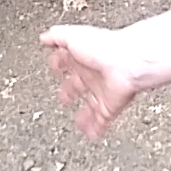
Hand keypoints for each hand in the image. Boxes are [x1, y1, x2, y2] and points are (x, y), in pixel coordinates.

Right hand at [41, 25, 137, 139]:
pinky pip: (101, 121)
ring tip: (76, 122)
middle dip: (69, 91)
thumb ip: (57, 36)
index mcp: (82, 56)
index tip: (53, 67)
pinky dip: (95, 130)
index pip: (67, 61)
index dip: (59, 64)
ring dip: (83, 115)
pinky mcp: (109, 106)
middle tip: (62, 97)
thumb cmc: (102, 47)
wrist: (127, 63)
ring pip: (90, 106)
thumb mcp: (72, 36)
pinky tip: (90, 135)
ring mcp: (101, 91)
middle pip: (77, 85)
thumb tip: (43, 37)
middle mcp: (92, 74)